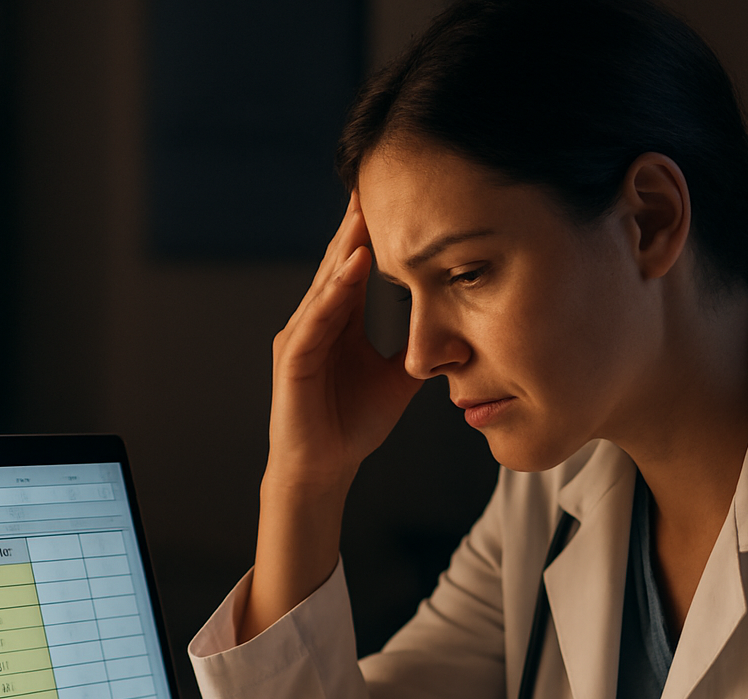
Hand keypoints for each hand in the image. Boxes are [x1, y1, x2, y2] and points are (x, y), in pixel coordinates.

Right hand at [265, 191, 421, 491]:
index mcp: (340, 322)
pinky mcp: (294, 359)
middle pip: (341, 263)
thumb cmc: (351, 426)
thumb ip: (415, 350)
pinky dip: (335, 290)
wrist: (323, 469)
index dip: (376, 234)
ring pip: (328, 283)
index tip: (400, 197)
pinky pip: (317, 317)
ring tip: (367, 209)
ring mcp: (302, 337)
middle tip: (376, 179)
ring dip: (348, 246)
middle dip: (358, 224)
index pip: (359, 268)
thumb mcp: (397, 380)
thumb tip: (454, 329)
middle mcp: (317, 321)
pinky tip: (354, 264)